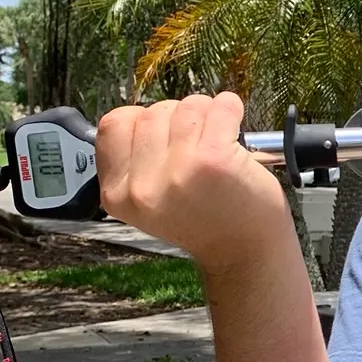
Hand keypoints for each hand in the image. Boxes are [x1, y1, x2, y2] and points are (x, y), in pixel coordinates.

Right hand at [97, 92, 291, 274]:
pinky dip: (229, 108)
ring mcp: (178, 172)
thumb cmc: (207, 222)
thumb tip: (147, 114)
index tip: (165, 137)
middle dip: (178, 119)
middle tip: (199, 144)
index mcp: (118, 195)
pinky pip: (219, 108)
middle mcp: (143, 186)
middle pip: (151, 113)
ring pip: (185, 107)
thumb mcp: (152, 200)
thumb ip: (138, 162)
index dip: (142, 122)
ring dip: (206, 114)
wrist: (247, 254)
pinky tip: (234, 122)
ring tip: (218, 139)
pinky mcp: (213, 160)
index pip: (114, 124)